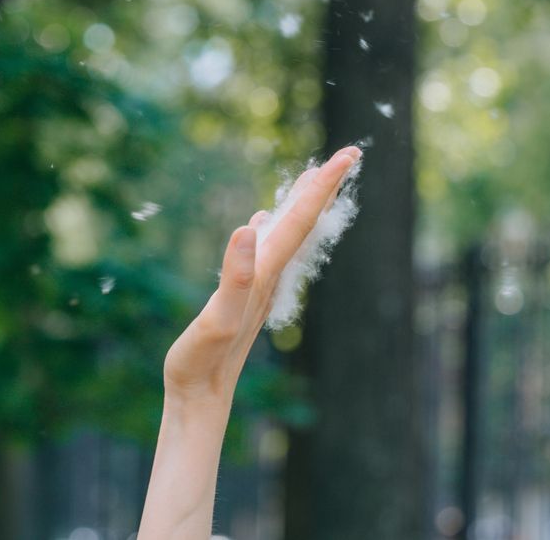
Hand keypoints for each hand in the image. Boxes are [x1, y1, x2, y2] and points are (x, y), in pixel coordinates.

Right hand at [161, 147, 361, 408]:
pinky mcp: (242, 294)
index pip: (302, 219)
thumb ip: (234, 275)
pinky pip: (265, 250)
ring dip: (302, 204)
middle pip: (304, 223)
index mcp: (266, 272)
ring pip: (288, 234)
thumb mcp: (216, 317)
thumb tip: (249, 227)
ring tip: (313, 179)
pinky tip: (262, 222)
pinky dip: (272, 227)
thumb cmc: (204, 360)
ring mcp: (257, 284)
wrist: (200, 395)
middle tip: (347, 155)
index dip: (324, 185)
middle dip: (325, 188)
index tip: (349, 153)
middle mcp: (269, 275)